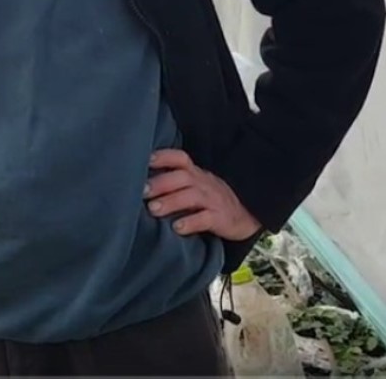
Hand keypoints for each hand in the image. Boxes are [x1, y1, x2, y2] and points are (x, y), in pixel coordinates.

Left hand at [144, 149, 261, 240]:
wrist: (246, 216)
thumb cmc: (211, 200)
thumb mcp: (196, 186)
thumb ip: (174, 183)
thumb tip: (138, 186)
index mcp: (196, 174)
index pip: (180, 159)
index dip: (164, 157)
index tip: (146, 160)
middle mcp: (203, 183)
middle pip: (182, 177)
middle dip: (161, 183)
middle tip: (142, 192)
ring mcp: (213, 200)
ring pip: (192, 196)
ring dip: (171, 202)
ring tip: (153, 210)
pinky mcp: (221, 218)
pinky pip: (206, 219)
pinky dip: (191, 222)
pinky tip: (177, 228)